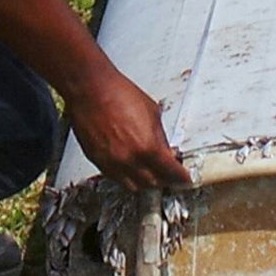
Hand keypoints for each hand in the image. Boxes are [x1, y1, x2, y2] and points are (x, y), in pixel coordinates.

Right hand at [67, 70, 191, 190]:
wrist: (90, 89)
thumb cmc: (119, 94)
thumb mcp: (152, 112)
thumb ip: (160, 137)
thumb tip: (167, 151)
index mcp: (147, 147)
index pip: (171, 173)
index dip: (181, 178)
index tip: (184, 179)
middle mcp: (129, 160)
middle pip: (153, 184)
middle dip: (164, 180)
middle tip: (169, 174)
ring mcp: (111, 163)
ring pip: (133, 186)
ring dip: (144, 182)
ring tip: (150, 172)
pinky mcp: (97, 161)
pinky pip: (116, 178)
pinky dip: (126, 176)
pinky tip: (131, 166)